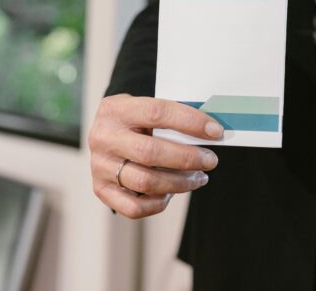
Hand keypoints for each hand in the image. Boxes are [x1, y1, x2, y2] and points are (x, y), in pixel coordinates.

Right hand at [89, 94, 223, 218]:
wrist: (105, 132)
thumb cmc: (135, 120)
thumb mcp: (145, 107)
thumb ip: (172, 117)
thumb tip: (210, 132)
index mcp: (116, 109)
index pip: (157, 113)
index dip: (190, 122)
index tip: (215, 132)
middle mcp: (104, 137)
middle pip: (151, 152)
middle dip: (188, 158)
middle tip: (210, 161)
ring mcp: (99, 166)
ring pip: (145, 182)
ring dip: (180, 183)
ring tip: (198, 178)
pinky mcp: (101, 190)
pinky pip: (134, 207)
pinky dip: (158, 203)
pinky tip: (171, 192)